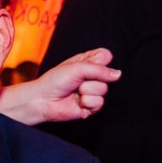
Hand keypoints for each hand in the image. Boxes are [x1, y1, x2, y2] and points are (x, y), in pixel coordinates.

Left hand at [0, 49, 118, 124]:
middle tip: (76, 81)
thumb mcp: (77, 68)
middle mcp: (92, 76)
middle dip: (90, 78)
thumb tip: (118, 74)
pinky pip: (99, 103)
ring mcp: (92, 91)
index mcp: (88, 63)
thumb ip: (99, 69)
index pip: (106, 56)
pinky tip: (77, 102)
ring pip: (104, 90)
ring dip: (87, 91)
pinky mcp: (91, 106)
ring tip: (75, 92)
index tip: (87, 64)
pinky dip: (87, 102)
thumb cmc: (55, 80)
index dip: (100, 61)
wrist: (43, 100)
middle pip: (108, 75)